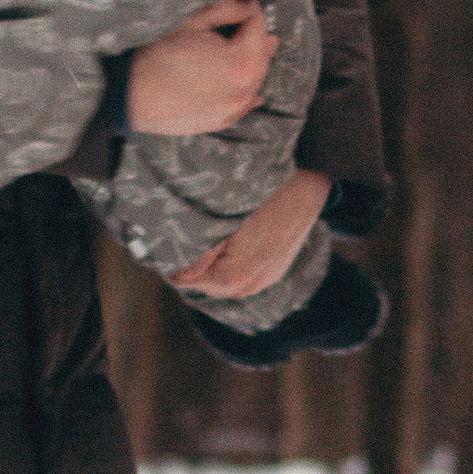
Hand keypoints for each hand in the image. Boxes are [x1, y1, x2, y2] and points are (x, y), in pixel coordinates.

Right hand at [125, 0, 275, 135]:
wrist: (132, 95)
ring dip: (256, 63)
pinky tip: (255, 94)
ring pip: (255, 81)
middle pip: (262, 56)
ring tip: (261, 48)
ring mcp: (233, 109)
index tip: (246, 3)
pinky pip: (243, 107)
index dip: (251, 11)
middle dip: (258, 37)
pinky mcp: (219, 121)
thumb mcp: (192, 23)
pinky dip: (248, 95)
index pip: (257, 27)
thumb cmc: (158, 57)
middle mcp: (244, 89)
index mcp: (241, 61)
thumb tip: (247, 6)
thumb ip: (226, 10)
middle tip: (253, 21)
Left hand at [173, 164, 330, 296]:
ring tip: (201, 245)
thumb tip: (175, 274)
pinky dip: (230, 268)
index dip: (175, 264)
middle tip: (178, 245)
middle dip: (192, 269)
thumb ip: (199, 252)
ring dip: (211, 270)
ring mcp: (267, 280)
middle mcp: (252, 285)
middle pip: (207, 286)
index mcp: (235, 276)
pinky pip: (244, 279)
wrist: (308, 187)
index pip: (189, 282)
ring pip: (225, 284)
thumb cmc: (263, 197)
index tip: (164, 249)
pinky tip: (226, 247)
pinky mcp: (276, 272)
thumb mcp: (224, 221)